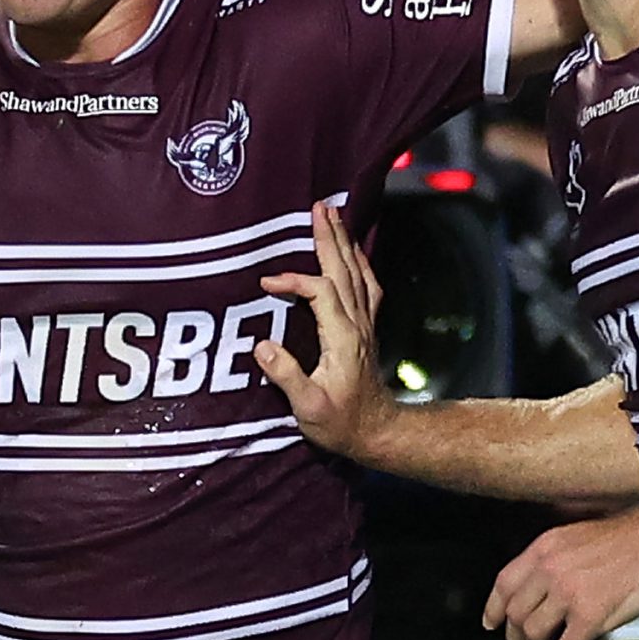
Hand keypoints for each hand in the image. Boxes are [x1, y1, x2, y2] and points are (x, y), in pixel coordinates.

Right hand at [255, 201, 399, 461]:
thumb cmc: (340, 423)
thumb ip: (286, 376)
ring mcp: (365, 324)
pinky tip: (353, 251)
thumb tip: (261, 345)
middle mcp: (357, 324)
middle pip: (344, 271)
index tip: (266, 282)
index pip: (320, 293)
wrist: (376, 432)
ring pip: (357, 273)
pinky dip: (359, 262)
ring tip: (335, 216)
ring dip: (344, 242)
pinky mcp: (366, 329)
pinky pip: (366, 285)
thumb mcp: (308, 407)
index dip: (293, 281)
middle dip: (330, 238)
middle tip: (319, 207)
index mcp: (342, 338)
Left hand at [483, 505, 638, 639]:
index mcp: (545, 548)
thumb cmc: (628, 538)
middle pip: (515, 614)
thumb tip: (540, 590)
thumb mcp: (576, 536)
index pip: (504, 582)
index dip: (493, 608)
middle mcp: (550, 568)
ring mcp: (568, 592)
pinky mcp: (590, 615)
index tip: (491, 622)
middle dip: (515, 638)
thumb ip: (553, 560)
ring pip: (535, 634)